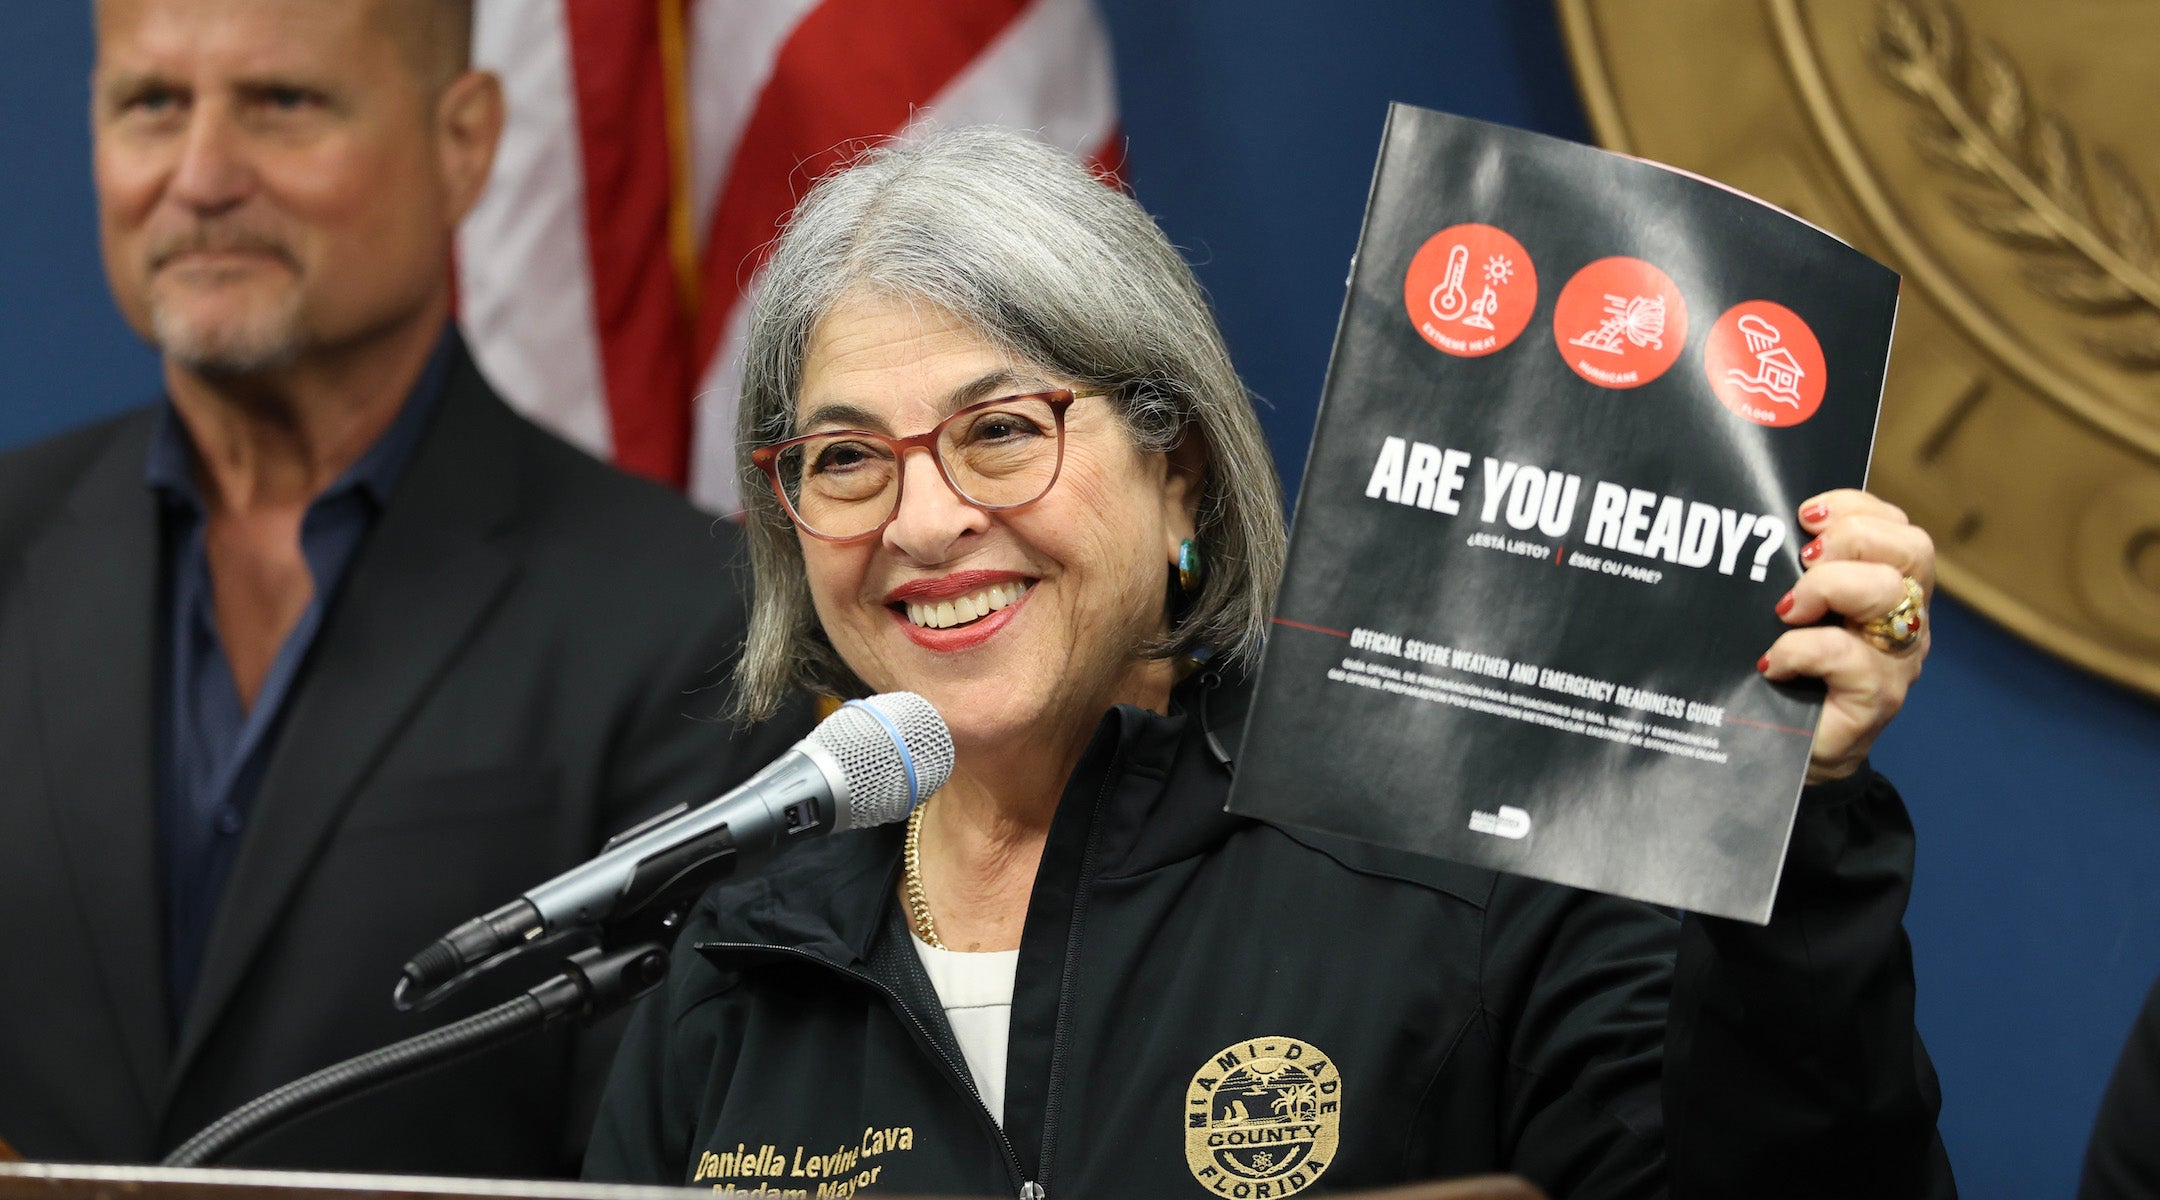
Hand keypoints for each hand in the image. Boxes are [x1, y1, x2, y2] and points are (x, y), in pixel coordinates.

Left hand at [1759, 489, 1933, 784]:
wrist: (1795, 752)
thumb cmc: (1792, 675)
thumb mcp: (1797, 615)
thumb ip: (1796, 577)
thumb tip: (1758, 533)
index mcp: (1891, 588)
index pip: (1897, 527)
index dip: (1856, 509)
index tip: (1806, 514)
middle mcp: (1906, 619)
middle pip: (1911, 550)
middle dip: (1852, 537)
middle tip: (1803, 559)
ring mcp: (1898, 659)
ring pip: (1888, 594)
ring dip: (1828, 587)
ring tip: (1786, 608)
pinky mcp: (1878, 698)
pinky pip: (1846, 655)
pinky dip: (1800, 649)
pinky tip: (1774, 663)